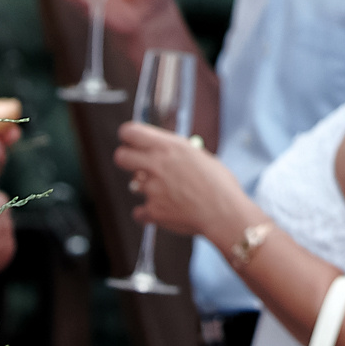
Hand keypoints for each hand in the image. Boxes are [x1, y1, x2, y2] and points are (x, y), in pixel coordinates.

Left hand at [114, 122, 247, 239]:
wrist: (224, 212)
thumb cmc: (219, 183)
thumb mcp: (199, 156)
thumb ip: (176, 152)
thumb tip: (162, 150)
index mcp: (169, 146)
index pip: (130, 132)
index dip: (129, 137)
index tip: (133, 142)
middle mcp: (156, 164)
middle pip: (121, 157)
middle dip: (127, 160)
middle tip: (139, 166)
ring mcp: (152, 189)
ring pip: (133, 185)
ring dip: (146, 188)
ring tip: (169, 193)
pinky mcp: (152, 211)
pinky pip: (140, 211)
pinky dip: (150, 213)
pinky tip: (167, 211)